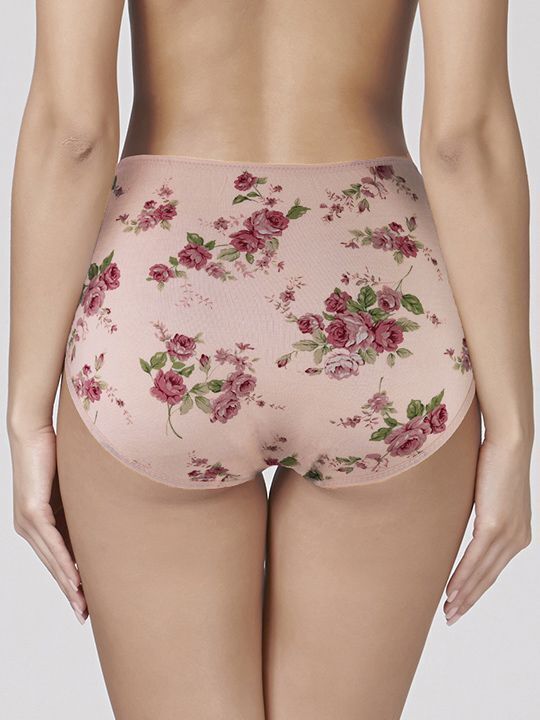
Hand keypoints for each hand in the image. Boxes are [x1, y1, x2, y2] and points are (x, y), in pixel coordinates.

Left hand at [9, 424, 87, 623]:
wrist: (33, 431)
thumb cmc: (54, 454)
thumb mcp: (72, 488)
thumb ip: (82, 507)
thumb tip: (104, 520)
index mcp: (37, 523)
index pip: (56, 559)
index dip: (70, 581)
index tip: (85, 602)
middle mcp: (28, 527)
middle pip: (52, 566)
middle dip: (69, 593)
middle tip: (85, 615)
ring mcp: (28, 521)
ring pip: (51, 559)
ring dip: (67, 584)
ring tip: (82, 605)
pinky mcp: (32, 511)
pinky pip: (51, 542)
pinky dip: (63, 563)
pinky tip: (74, 578)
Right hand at [443, 437, 531, 624]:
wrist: (509, 442)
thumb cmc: (496, 460)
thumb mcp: (488, 495)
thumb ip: (480, 514)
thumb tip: (459, 520)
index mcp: (518, 534)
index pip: (494, 569)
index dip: (477, 589)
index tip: (460, 603)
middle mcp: (517, 539)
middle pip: (488, 578)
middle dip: (469, 600)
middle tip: (451, 617)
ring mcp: (507, 534)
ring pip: (482, 573)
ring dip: (463, 595)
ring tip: (448, 610)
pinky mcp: (495, 525)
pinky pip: (475, 558)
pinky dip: (462, 577)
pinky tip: (451, 591)